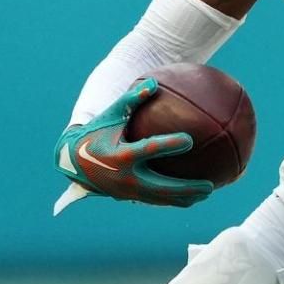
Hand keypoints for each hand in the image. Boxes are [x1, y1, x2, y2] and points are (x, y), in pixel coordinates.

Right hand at [55, 78, 213, 207]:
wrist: (73, 162)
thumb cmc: (97, 133)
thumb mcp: (111, 115)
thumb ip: (131, 100)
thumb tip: (153, 83)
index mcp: (121, 155)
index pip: (148, 149)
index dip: (169, 145)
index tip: (189, 140)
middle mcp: (125, 177)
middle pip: (161, 188)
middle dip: (186, 188)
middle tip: (210, 185)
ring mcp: (127, 192)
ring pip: (161, 199)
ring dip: (185, 198)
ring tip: (208, 193)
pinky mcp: (129, 198)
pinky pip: (155, 201)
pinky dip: (173, 199)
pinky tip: (192, 196)